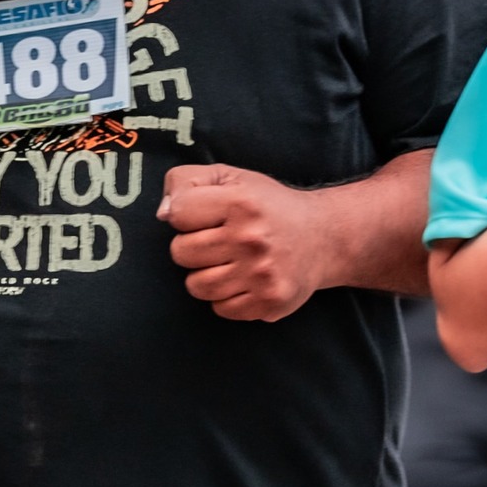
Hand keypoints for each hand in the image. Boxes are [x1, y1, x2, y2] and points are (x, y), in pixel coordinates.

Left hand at [161, 164, 329, 321]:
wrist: (324, 237)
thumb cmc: (268, 205)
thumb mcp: (231, 177)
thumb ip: (187, 182)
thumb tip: (163, 214)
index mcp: (241, 202)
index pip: (178, 213)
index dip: (184, 215)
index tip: (204, 216)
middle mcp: (252, 239)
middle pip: (181, 253)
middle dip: (193, 247)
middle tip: (218, 241)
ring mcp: (262, 274)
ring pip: (196, 286)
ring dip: (206, 275)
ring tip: (229, 261)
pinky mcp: (270, 302)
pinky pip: (220, 308)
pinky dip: (226, 297)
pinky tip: (244, 280)